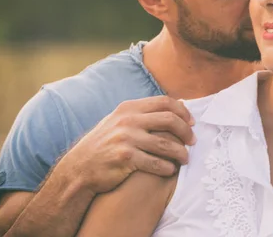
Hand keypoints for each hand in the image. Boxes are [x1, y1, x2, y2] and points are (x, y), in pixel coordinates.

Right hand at [55, 96, 194, 194]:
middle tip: (193, 141)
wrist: (79, 169)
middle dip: (186, 132)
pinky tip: (170, 170)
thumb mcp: (119, 121)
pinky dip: (167, 167)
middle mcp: (128, 120)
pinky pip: (156, 162)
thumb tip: (177, 103)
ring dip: (180, 152)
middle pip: (169, 120)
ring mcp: (126, 139)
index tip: (192, 123)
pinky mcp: (125, 158)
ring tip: (185, 158)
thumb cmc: (105, 145)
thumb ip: (144, 113)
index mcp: (129, 108)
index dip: (183, 111)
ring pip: (166, 144)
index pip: (165, 102)